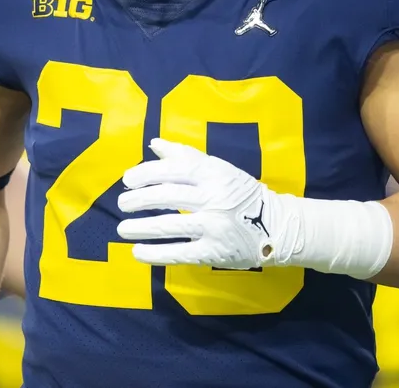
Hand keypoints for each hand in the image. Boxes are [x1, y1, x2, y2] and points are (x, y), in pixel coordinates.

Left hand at [116, 138, 296, 268]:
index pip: (173, 169)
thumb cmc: (241, 194)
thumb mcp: (218, 168)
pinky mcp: (214, 252)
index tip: (127, 181)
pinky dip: (155, 254)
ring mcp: (214, 226)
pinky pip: (179, 253)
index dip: (146, 174)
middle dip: (139, 200)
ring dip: (140, 227)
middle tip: (121, 204)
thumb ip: (186, 156)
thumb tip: (154, 144)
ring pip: (169, 225)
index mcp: (213, 173)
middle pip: (167, 196)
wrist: (277, 226)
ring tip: (123, 229)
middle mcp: (213, 197)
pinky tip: (138, 252)